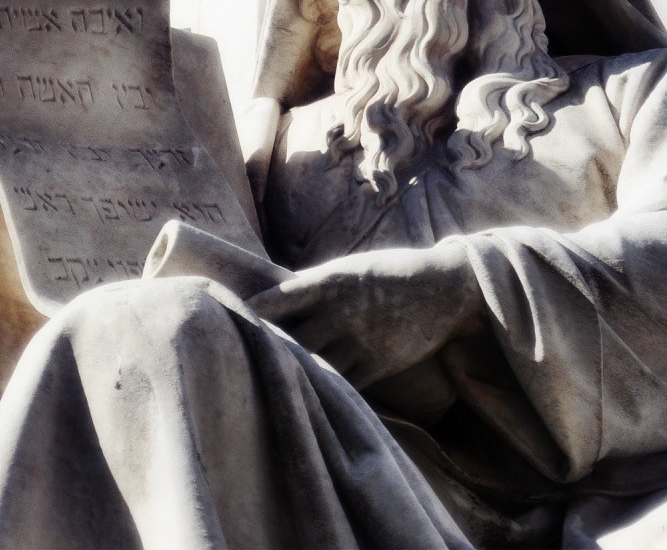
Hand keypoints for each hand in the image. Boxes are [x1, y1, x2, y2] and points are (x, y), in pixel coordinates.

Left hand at [248, 241, 485, 387]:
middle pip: (289, 340)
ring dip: (293, 374)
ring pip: (313, 367)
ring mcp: (359, 341)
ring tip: (267, 384)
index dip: (247, 312)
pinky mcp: (377, 365)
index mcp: (328, 282)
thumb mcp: (349, 270)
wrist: (443, 288)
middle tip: (237, 362)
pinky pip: (341, 385)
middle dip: (266, 350)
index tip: (223, 320)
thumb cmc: (388, 274)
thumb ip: (313, 287)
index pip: (275, 299)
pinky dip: (324, 390)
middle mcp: (340, 312)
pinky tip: (307, 397)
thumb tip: (270, 301)